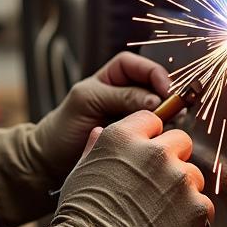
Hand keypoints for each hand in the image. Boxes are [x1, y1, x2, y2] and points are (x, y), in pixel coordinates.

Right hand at [21, 109, 213, 226]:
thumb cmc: (80, 222)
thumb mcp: (80, 175)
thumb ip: (95, 149)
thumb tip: (99, 132)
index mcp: (124, 138)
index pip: (152, 120)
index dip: (149, 137)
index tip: (145, 155)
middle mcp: (156, 153)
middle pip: (181, 141)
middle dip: (172, 159)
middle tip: (156, 187)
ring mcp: (179, 180)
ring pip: (194, 175)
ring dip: (183, 191)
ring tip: (160, 215)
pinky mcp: (197, 209)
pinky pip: (204, 205)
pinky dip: (192, 218)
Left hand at [28, 52, 171, 182]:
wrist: (52, 159)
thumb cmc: (65, 125)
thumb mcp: (89, 102)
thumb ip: (121, 97)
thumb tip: (156, 100)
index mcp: (114, 76)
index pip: (142, 67)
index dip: (157, 75)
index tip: (166, 91)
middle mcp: (128, 93)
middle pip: (157, 88)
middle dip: (167, 97)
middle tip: (174, 110)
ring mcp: (134, 116)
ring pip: (160, 110)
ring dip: (167, 116)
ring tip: (168, 125)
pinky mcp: (136, 137)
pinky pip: (155, 131)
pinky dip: (161, 132)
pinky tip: (161, 137)